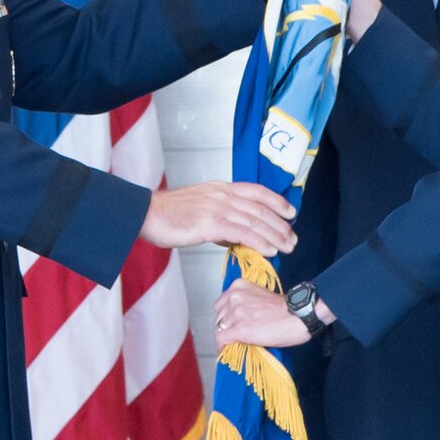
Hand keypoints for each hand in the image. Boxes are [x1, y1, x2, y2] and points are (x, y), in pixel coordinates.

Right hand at [140, 182, 295, 254]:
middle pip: (261, 208)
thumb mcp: (198, 210)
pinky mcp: (210, 223)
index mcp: (220, 189)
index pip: (256, 191)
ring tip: (287, 247)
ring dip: (275, 235)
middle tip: (293, 238)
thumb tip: (233, 236)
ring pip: (255, 221)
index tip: (290, 212)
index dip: (276, 201)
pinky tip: (270, 250)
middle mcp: (222, 195)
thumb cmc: (167, 215)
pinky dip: (260, 242)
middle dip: (280, 224)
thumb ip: (218, 221)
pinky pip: (243, 232)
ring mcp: (217, 207)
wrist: (146, 214)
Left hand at [214, 280, 334, 348]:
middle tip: (237, 335)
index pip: (221, 304)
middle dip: (226, 327)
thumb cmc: (285, 309)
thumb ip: (246, 301)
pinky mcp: (239, 329)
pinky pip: (220, 340)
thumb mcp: (260, 296)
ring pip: (218, 329)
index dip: (226, 317)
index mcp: (238, 286)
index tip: (232, 325)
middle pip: (218, 317)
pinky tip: (229, 350)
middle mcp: (234, 297)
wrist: (298, 316)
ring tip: (237, 343)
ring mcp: (236, 313)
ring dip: (226, 337)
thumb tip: (236, 317)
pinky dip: (222, 347)